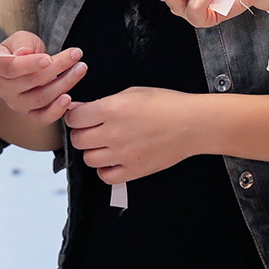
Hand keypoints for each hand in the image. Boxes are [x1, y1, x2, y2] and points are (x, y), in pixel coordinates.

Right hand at [0, 31, 85, 125]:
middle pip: (31, 81)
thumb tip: (23, 53)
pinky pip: (43, 118)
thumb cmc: (23, 49)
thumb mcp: (21, 38)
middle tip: (76, 54)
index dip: (29, 64)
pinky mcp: (30, 114)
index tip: (48, 59)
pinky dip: (57, 111)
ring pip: (41, 97)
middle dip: (57, 67)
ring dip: (64, 83)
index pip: (10, 67)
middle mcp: (2, 89)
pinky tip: (69, 99)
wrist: (27, 66)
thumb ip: (22, 43)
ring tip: (80, 68)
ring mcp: (16, 104)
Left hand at [65, 86, 201, 184]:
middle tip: (93, 129)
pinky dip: (106, 169)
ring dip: (93, 151)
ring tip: (105, 144)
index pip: (74, 118)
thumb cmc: (166, 103)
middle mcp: (114, 132)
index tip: (81, 116)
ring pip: (89, 159)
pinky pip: (106, 176)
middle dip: (82, 133)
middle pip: (78, 140)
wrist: (193, 123)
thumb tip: (78, 110)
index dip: (75, 116)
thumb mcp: (133, 92)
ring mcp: (124, 154)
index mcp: (112, 109)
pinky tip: (114, 159)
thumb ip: (104, 102)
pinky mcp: (134, 170)